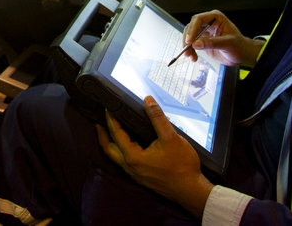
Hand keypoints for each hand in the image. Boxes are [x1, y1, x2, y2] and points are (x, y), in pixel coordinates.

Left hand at [96, 96, 213, 216]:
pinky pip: (125, 161)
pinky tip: (131, 143)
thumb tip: (148, 101)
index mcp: (133, 157)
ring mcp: (135, 174)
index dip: (111, 119)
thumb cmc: (182, 166)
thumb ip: (157, 118)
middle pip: (108, 148)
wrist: (191, 190)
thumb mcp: (171, 137)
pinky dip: (122, 150)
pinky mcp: (141, 177)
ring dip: (112, 143)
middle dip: (102, 134)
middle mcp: (130, 167)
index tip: (108, 107)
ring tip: (113, 129)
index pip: (116, 134)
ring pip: (116, 156)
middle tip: (99, 120)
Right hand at [182, 10, 263, 66]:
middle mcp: (208, 23)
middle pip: (191, 27)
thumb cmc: (239, 46)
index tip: (189, 41)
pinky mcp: (202, 41)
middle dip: (188, 39)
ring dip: (188, 47)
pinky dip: (191, 51)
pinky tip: (193, 57)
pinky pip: (192, 44)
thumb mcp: (228, 44)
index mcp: (216, 18)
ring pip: (190, 36)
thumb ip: (212, 43)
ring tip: (190, 56)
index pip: (199, 19)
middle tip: (186, 50)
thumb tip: (196, 44)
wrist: (242, 55)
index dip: (192, 29)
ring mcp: (204, 32)